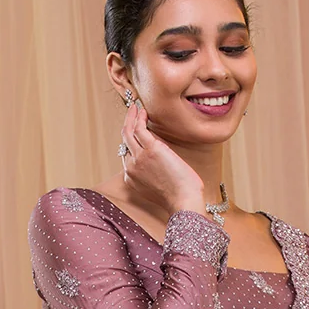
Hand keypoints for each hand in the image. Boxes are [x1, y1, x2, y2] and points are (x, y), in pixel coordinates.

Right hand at [120, 101, 205, 216]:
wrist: (183, 201)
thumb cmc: (179, 197)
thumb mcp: (159, 188)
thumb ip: (153, 175)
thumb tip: (160, 162)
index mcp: (131, 179)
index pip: (128, 156)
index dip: (132, 142)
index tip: (136, 131)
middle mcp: (130, 168)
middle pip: (125, 142)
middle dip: (127, 126)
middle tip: (132, 113)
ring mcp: (138, 158)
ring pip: (128, 132)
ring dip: (131, 117)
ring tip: (136, 107)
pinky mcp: (149, 149)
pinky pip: (139, 128)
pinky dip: (139, 117)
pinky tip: (142, 111)